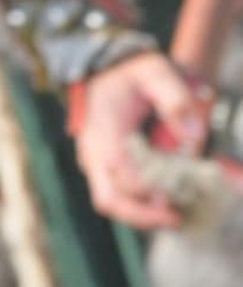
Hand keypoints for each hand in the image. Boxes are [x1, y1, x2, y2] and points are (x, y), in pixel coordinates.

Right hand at [73, 50, 208, 228]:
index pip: (123, 171)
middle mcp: (92, 150)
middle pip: (109, 199)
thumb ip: (176, 99)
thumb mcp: (156, 71)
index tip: (179, 192)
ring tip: (173, 215)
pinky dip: (136, 206)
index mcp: (103, 129)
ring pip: (109, 202)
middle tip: (177, 217)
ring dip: (140, 214)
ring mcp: (92, 160)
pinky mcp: (99, 166)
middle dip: (144, 215)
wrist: (104, 68)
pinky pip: (113, 195)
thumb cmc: (131, 72)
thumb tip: (194, 135)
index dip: (151, 187)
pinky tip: (162, 203)